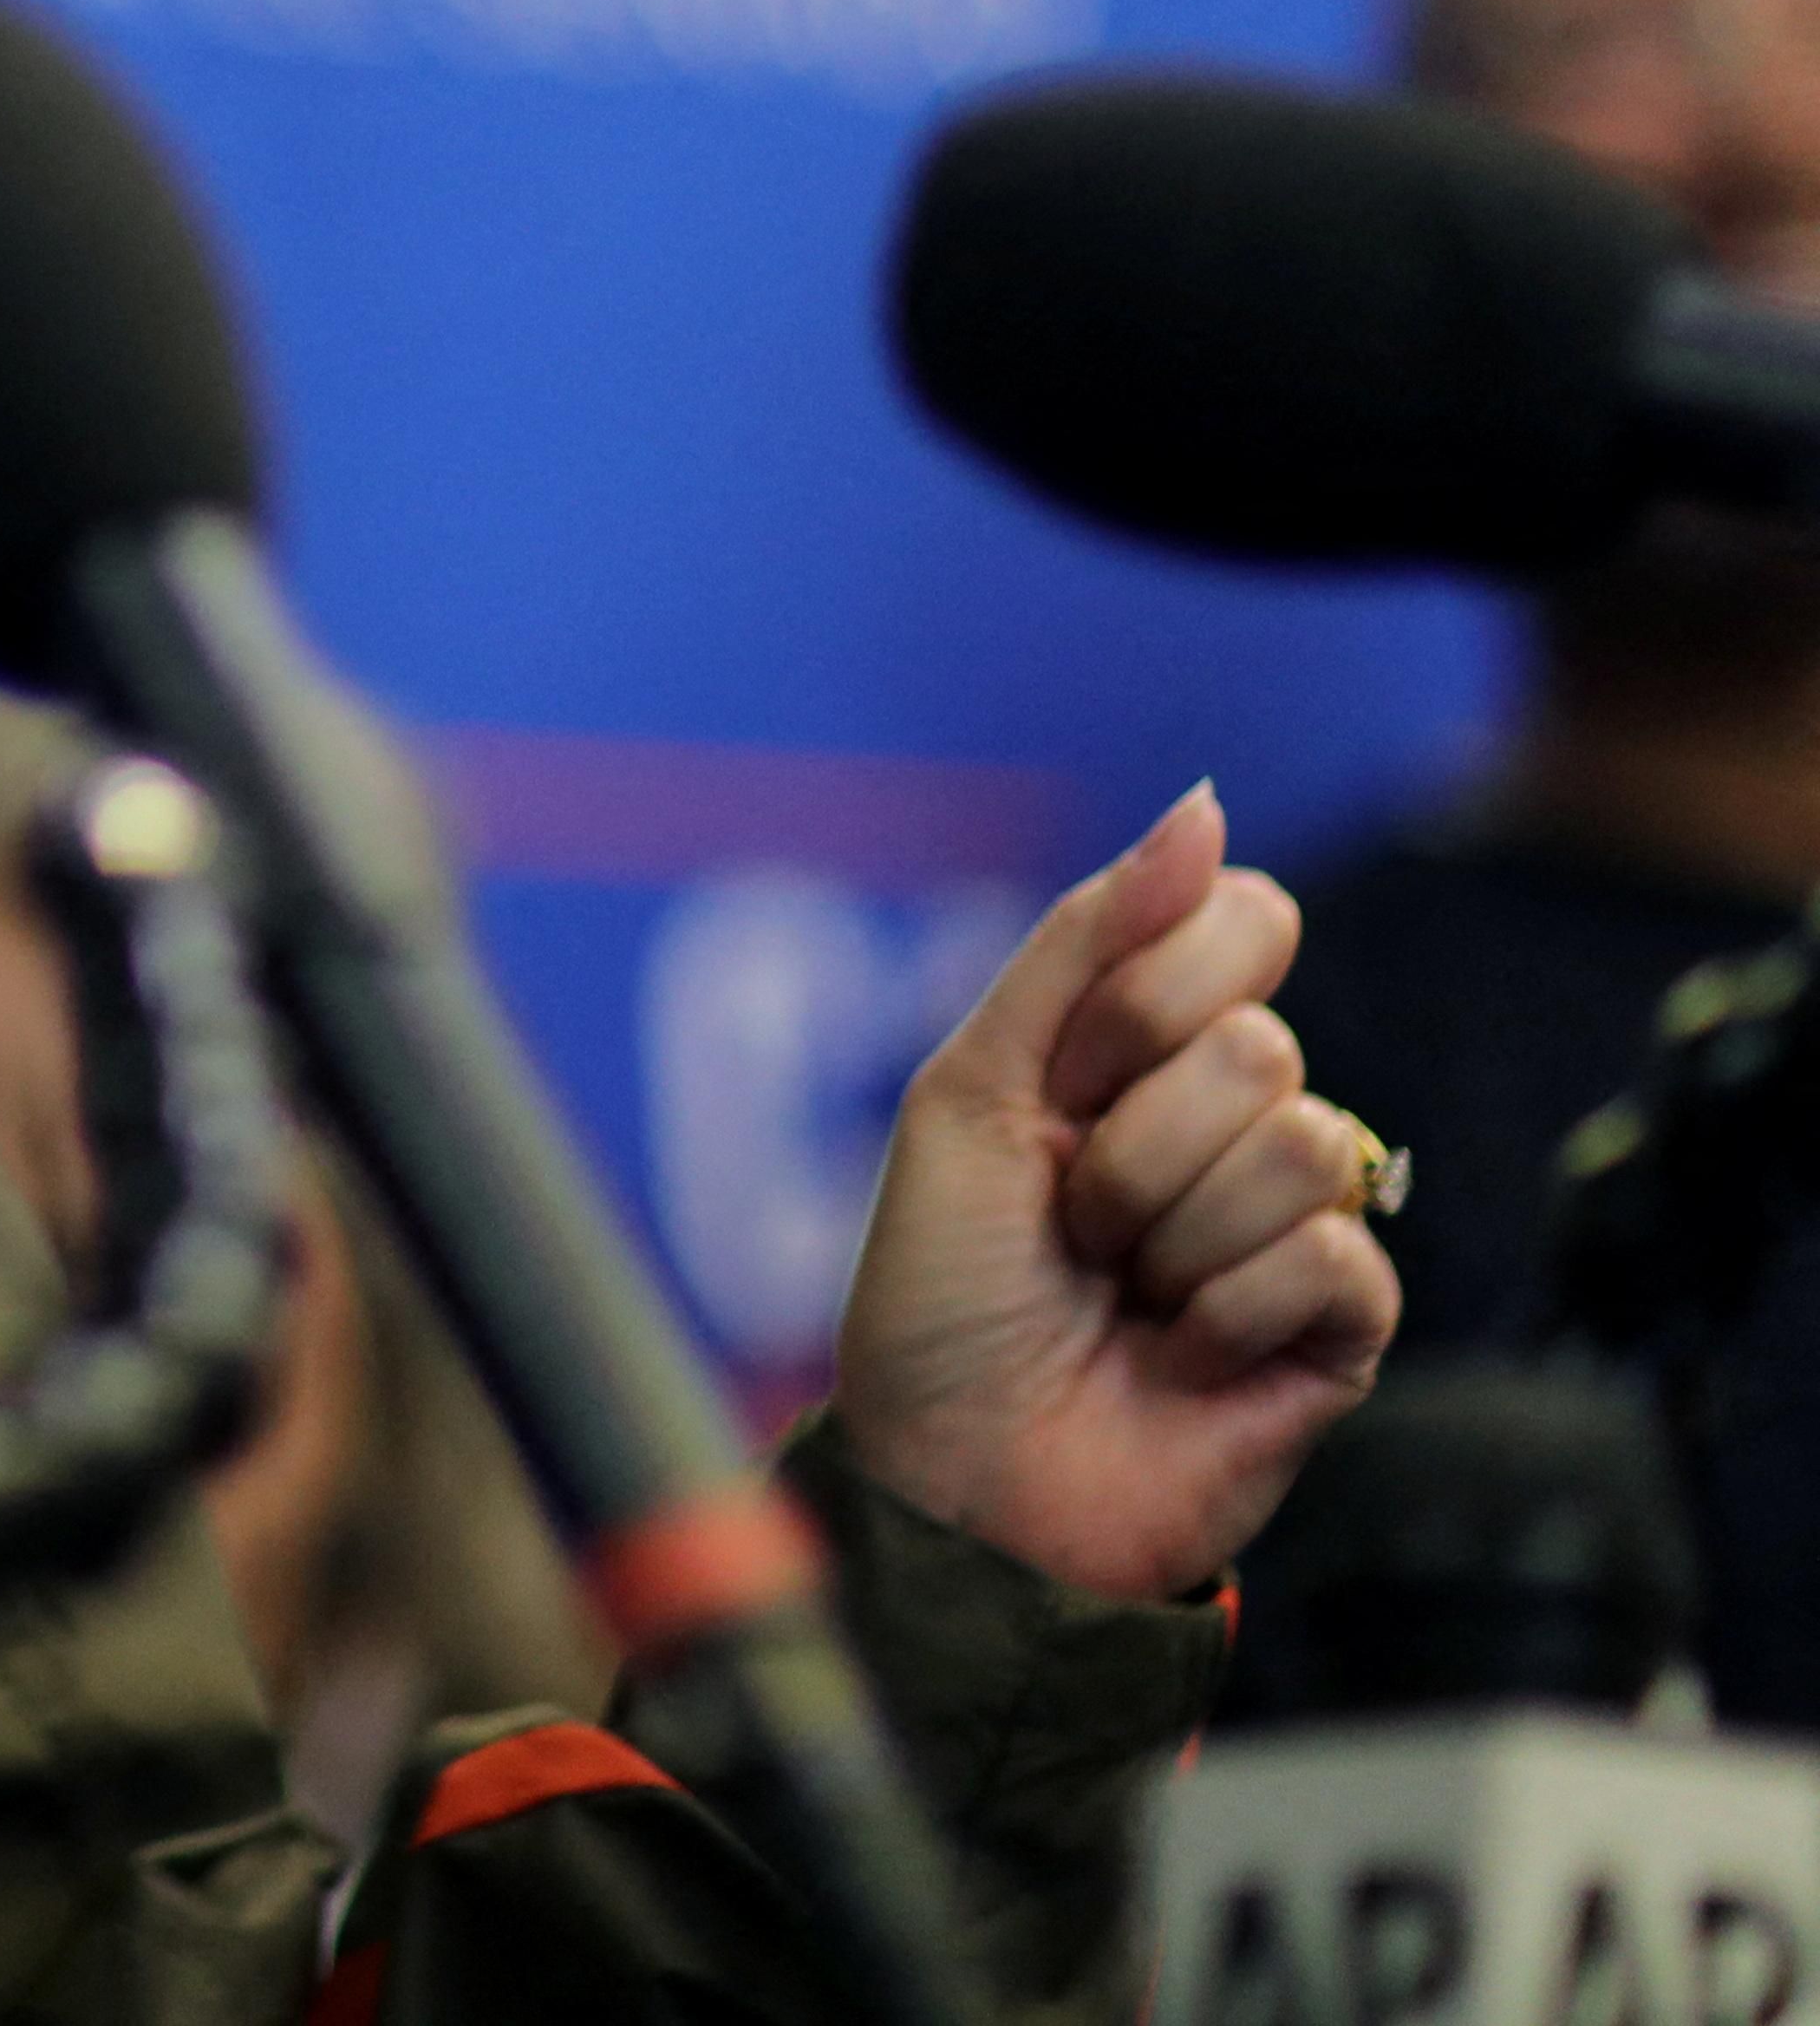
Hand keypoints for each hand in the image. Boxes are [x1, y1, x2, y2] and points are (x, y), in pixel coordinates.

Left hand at [827, 783, 1399, 1600]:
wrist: (956, 1473)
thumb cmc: (941, 1292)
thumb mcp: (971, 1090)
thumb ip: (1082, 943)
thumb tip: (1207, 808)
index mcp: (1142, 1049)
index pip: (1243, 924)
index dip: (1155, 988)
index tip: (1073, 1069)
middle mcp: (1234, 1121)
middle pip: (1260, 1044)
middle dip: (1132, 1142)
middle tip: (1073, 1223)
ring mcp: (1296, 1223)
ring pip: (1304, 1143)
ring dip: (1172, 1231)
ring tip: (1120, 1295)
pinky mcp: (1341, 1330)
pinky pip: (1335, 1256)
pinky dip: (1228, 1310)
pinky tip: (1182, 1355)